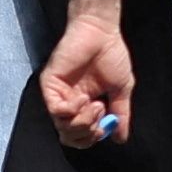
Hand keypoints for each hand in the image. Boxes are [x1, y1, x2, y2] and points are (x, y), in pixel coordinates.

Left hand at [40, 15, 135, 148]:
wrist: (101, 33)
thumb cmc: (112, 55)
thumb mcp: (122, 89)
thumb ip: (121, 113)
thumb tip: (121, 138)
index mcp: (85, 106)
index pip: (82, 135)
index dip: (94, 136)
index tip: (106, 125)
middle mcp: (70, 104)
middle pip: (70, 136)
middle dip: (87, 133)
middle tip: (100, 116)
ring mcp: (59, 96)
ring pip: (62, 127)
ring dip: (82, 121)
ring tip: (95, 104)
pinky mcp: (50, 86)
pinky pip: (56, 110)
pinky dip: (71, 110)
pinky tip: (83, 98)